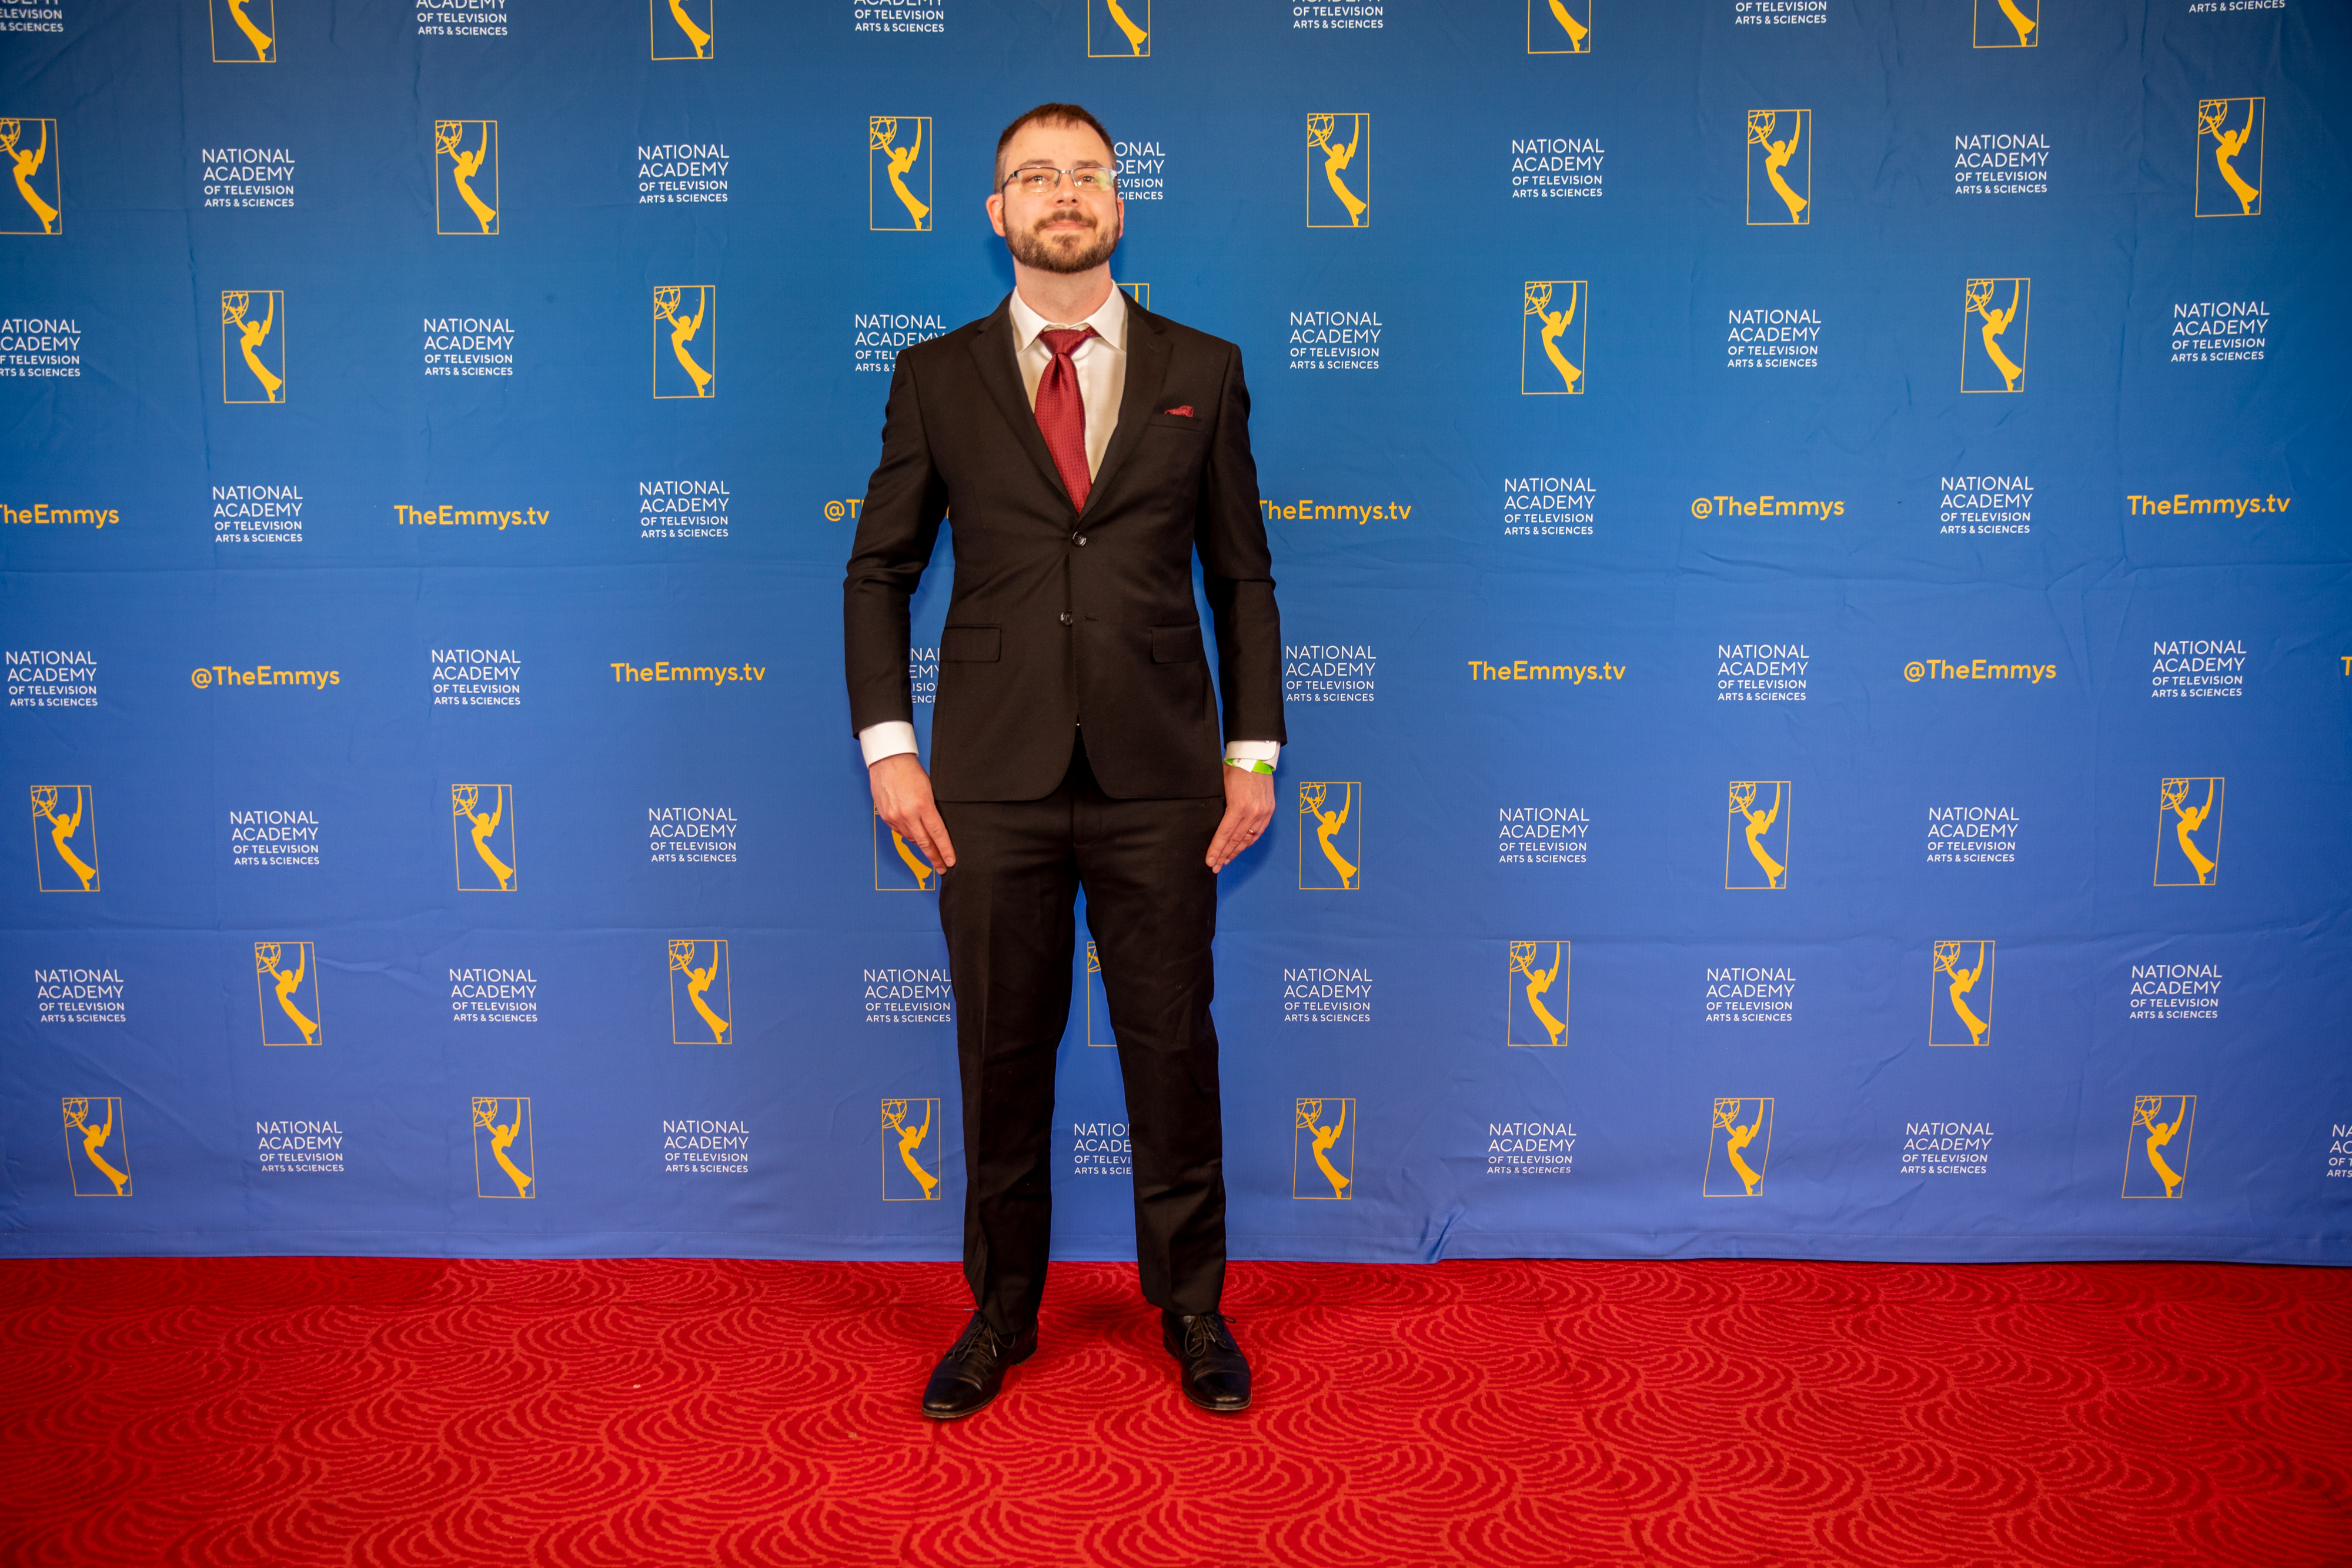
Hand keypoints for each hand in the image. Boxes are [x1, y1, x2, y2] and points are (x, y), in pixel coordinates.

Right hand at [870, 753, 954, 873]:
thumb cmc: (910, 770)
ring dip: (922, 845)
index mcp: (923, 805)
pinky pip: (900, 832)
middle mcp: (907, 814)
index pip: (938, 834)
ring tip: (931, 851)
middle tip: (942, 867)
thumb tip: (937, 826)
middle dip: (934, 857)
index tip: (950, 861)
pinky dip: (909, 835)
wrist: (887, 760)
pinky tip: (915, 836)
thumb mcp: (929, 788)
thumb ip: (932, 808)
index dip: (945, 850)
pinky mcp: (885, 817)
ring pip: (911, 839)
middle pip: (924, 842)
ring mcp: (895, 817)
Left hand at [1207, 765, 1274, 871]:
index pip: (1224, 834)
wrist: (1256, 757)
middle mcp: (1252, 812)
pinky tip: (1241, 849)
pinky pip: (1258, 832)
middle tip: (1215, 867)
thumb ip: (1216, 805)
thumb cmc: (1234, 768)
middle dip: (1224, 855)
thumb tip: (1208, 822)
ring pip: (1248, 839)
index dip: (1216, 849)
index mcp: (1238, 806)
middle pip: (1236, 840)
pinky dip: (1249, 842)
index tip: (1210, 861)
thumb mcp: (1219, 785)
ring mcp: (1263, 812)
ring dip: (1236, 851)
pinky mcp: (1269, 811)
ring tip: (1226, 861)